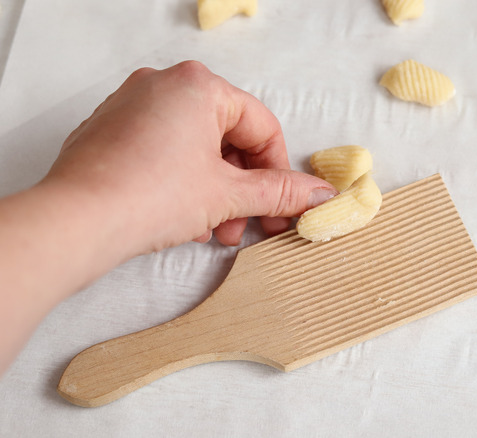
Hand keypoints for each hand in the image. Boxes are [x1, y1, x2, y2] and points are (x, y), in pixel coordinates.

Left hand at [47, 61, 337, 254]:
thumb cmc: (148, 196)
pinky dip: (183, 183)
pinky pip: (164, 152)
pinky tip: (185, 220)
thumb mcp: (228, 195)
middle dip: (243, 188)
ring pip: (196, 148)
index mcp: (198, 85)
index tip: (283, 204)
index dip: (278, 171)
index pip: (261, 127)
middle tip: (250, 224)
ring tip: (215, 230)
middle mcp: (162, 84)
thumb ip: (280, 192)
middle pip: (228, 137)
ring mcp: (132, 105)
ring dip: (216, 192)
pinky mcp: (111, 130)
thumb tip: (317, 193)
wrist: (76, 222)